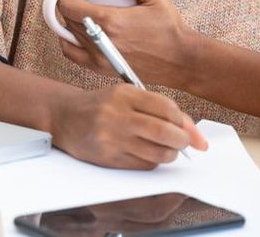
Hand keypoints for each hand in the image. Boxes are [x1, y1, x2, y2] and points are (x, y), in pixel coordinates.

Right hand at [50, 84, 207, 168]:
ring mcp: (111, 138)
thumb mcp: (127, 96)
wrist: (64, 117)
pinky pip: (143, 165)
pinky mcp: (107, 158)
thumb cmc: (101, 105)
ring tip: (167, 149)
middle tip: (183, 142)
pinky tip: (147, 153)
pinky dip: (152, 162)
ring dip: (169, 154)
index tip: (187, 130)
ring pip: (157, 153)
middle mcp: (117, 115)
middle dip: (182, 141)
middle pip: (164, 133)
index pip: (167, 109)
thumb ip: (159, 108)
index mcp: (124, 94)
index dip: (183, 122)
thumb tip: (194, 133)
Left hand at [56, 0, 196, 87]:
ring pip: (67, 36)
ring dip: (66, 21)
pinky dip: (67, 42)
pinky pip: (72, 55)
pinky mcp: (102, 69)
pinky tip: (74, 32)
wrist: (180, 61)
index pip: (69, 7)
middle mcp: (100, 41)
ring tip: (74, 9)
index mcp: (111, 21)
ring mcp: (99, 58)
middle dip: (64, 3)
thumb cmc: (170, 28)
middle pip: (66, 19)